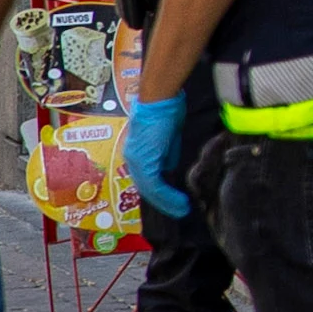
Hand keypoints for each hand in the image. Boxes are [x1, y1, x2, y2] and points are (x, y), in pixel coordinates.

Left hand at [126, 96, 192, 218]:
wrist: (160, 100)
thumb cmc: (165, 113)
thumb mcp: (166, 141)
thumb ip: (165, 158)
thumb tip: (168, 173)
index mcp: (136, 154)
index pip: (145, 180)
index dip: (158, 194)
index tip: (171, 203)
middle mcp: (132, 159)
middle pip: (145, 189)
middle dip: (162, 203)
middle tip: (177, 211)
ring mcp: (136, 161)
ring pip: (149, 190)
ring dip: (167, 203)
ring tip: (181, 210)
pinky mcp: (144, 161)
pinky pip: (155, 185)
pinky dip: (168, 196)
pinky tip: (180, 202)